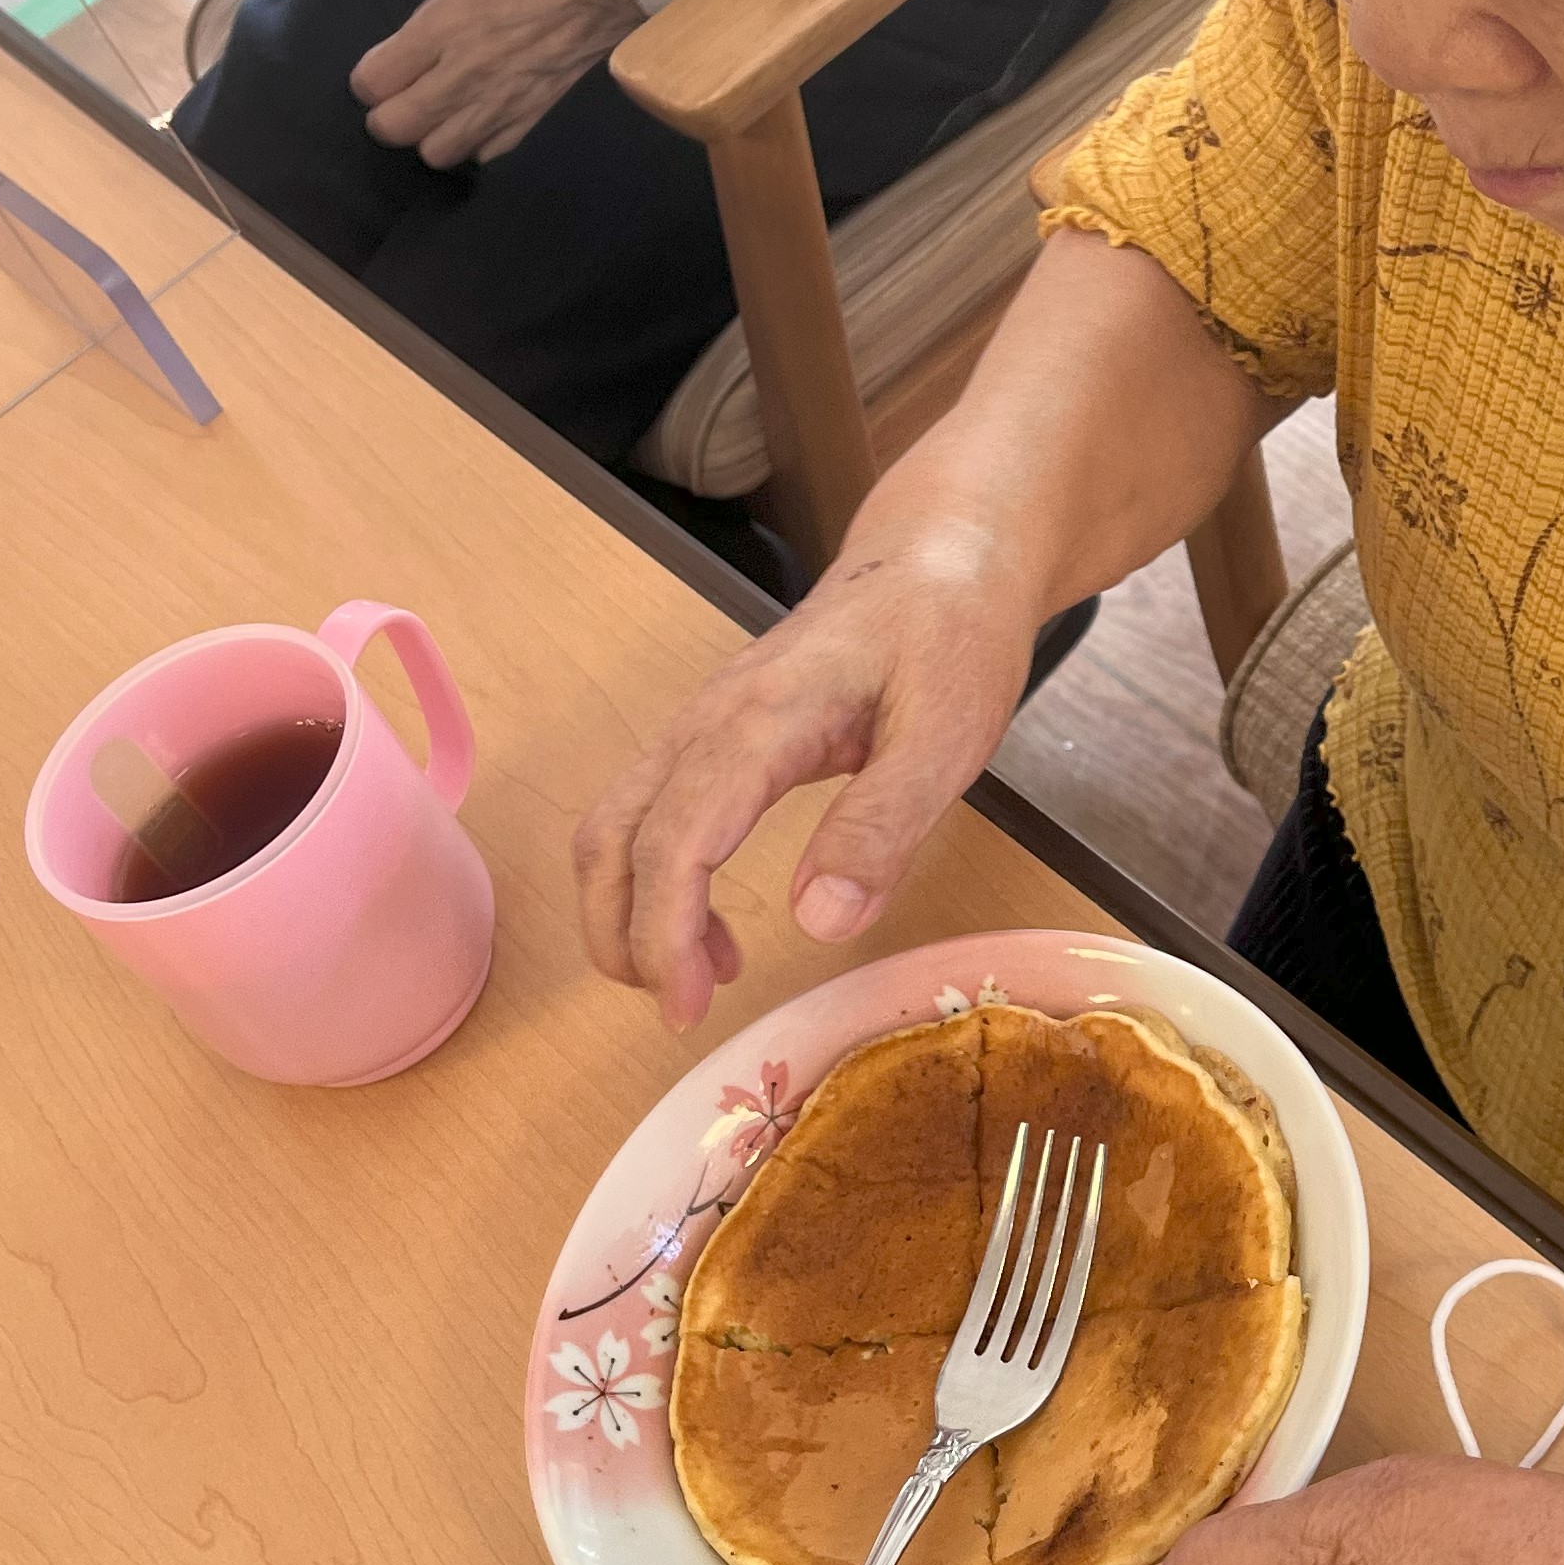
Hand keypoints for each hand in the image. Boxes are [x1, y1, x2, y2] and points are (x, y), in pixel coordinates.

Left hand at [349, 0, 641, 165]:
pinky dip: (474, 144)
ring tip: (438, 116)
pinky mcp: (530, 120)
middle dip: (386, 117)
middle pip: (394, 128)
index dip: (367, 80)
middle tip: (399, 99)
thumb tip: (406, 52)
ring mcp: (498, 104)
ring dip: (429, 137)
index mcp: (442, 27)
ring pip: (436, 153)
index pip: (372, 82)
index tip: (379, 73)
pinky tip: (476, 121)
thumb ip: (428, 20)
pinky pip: (484, 155)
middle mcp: (464, 74)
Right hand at [574, 523, 1046, 1029]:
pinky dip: (655, 879)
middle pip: (613, 837)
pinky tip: (717, 926)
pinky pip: (650, 811)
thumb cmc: (950, 635)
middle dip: (626, 935)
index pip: (673, 843)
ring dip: (630, 910)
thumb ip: (881, 825)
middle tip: (683, 1009)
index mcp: (759, 722)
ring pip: (617, 824)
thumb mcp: (946, 736)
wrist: (941, 556)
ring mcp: (704, 722)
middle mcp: (709, 720)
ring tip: (695, 978)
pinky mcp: (716, 732)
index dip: (665, 935)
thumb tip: (818, 922)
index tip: (688, 1009)